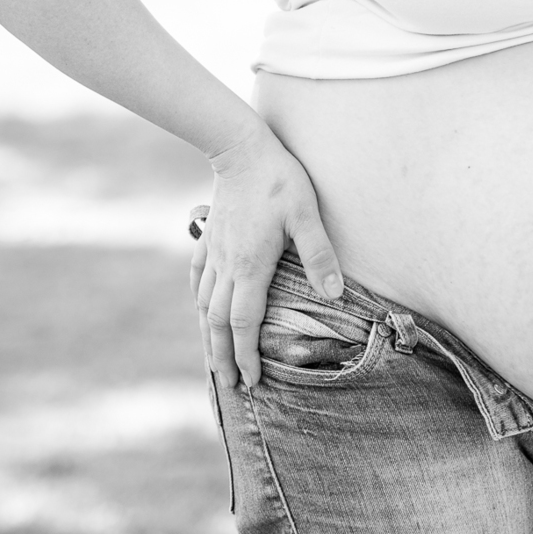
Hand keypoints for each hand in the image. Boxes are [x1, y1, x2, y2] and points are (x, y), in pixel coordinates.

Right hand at [188, 128, 342, 391]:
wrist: (240, 148)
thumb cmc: (278, 179)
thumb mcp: (306, 214)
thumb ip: (319, 253)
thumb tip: (335, 293)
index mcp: (250, 266)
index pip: (244, 323)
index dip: (247, 355)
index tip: (252, 381)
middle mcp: (226, 265)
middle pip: (217, 323)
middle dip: (223, 357)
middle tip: (231, 385)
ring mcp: (213, 251)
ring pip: (203, 304)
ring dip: (208, 336)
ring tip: (213, 360)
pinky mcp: (209, 237)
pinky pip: (197, 277)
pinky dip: (198, 299)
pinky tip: (199, 307)